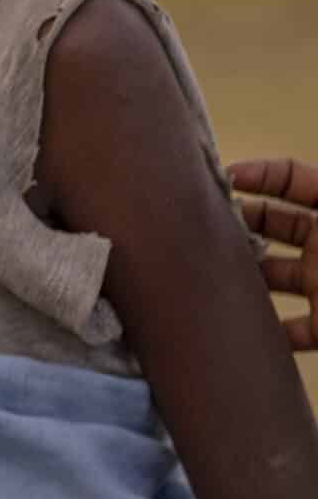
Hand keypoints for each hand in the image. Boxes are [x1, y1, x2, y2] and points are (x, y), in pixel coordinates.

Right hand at [231, 157, 317, 353]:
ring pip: (270, 274)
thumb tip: (253, 168)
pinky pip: (289, 329)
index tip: (222, 180)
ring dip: (243, 273)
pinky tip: (239, 320)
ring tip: (215, 272)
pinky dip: (266, 330)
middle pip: (272, 224)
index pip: (293, 178)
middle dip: (238, 222)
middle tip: (205, 226)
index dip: (257, 173)